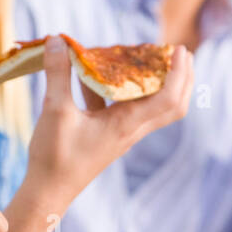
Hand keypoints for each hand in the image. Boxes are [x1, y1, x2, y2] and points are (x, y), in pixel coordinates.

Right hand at [26, 37, 193, 205]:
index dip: (179, 72)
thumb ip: (58, 74)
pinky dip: (119, 90)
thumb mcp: (54, 110)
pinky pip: (124, 109)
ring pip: (152, 107)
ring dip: (157, 83)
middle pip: (172, 105)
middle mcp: (131, 130)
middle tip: (177, 52)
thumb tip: (57, 40)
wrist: (49, 191)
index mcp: (126, 124)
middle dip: (182, 78)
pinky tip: (91, 76)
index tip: (180, 49)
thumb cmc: (55, 156)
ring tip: (145, 59)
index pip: (168, 98)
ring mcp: (121, 135)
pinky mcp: (108, 136)